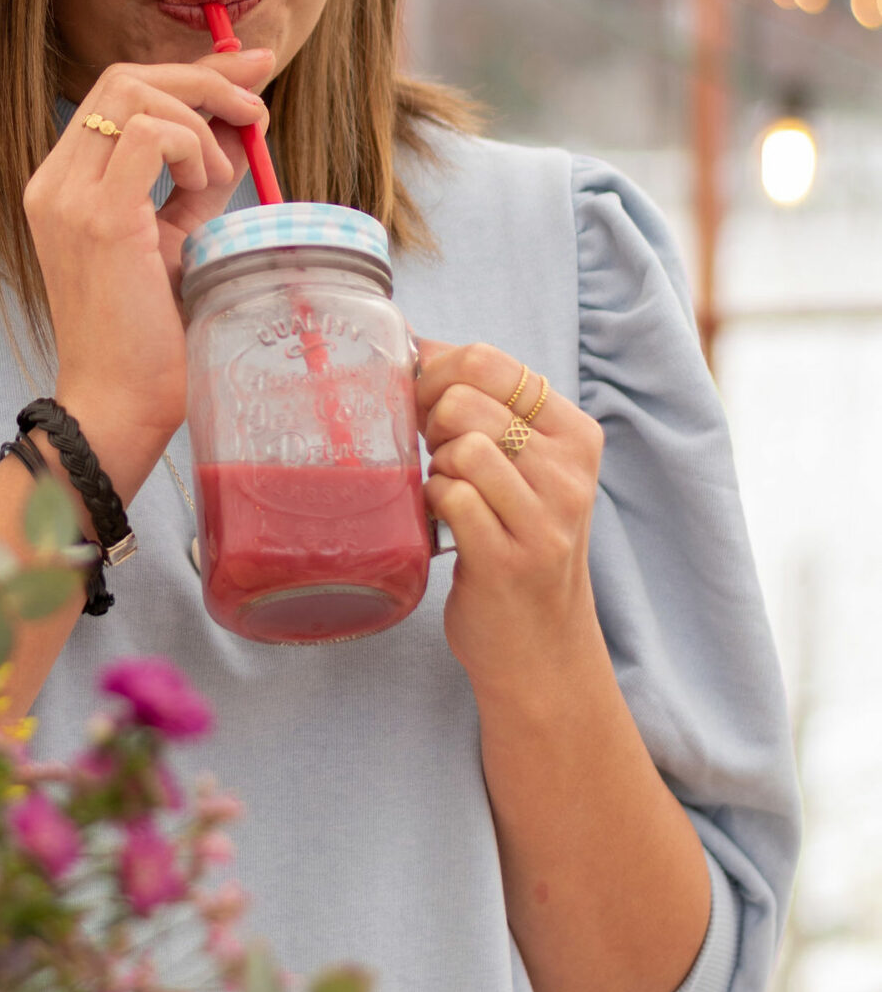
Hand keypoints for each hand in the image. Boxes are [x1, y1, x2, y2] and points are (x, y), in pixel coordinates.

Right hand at [23, 50, 272, 497]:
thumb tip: (242, 124)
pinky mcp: (98, 218)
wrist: (119, 406)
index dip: (189, 72)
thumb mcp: (180, 238)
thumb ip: (200, 180)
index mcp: (64, 183)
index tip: (247, 68)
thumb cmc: (150, 337)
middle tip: (257, 102)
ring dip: (199, 118)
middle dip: (203, 77)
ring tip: (219, 178)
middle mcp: (54, 181)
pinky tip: (206, 187)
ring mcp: (68, 196)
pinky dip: (190, 145)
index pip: (119, 92)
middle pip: (125, 76)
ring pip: (135, 91)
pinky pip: (150, 133)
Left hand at [415, 340, 606, 703]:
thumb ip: (483, 405)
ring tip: (447, 493)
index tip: (425, 403)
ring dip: (435, 468)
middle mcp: (569, 472)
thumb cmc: (515, 542)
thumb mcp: (523, 467)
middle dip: (430, 422)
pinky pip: (450, 496)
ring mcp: (545, 517)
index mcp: (575, 435)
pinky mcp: (510, 558)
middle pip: (466, 399)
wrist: (541, 648)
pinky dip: (432, 505)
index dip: (437, 373)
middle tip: (435, 456)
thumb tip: (415, 343)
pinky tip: (443, 523)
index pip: (492, 362)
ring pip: (461, 446)